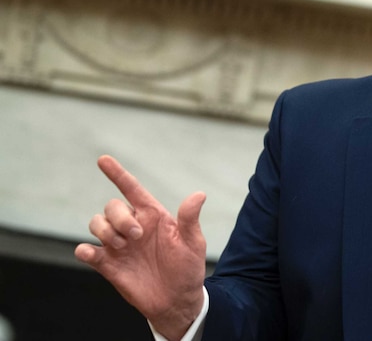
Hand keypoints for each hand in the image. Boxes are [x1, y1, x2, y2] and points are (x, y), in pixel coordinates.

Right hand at [74, 155, 206, 340]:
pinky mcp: (107, 264)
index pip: (131, 189)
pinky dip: (84, 250)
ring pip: (96, 223)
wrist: (177, 300)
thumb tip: (199, 194)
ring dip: (106, 232)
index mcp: (153, 215)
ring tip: (124, 247)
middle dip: (119, 217)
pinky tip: (91, 253)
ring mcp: (118, 245)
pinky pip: (86, 251)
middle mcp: (133, 226)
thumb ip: (190, 219)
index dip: (117, 173)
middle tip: (136, 236)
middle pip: (111, 206)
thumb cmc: (187, 268)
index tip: (103, 159)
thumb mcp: (193, 243)